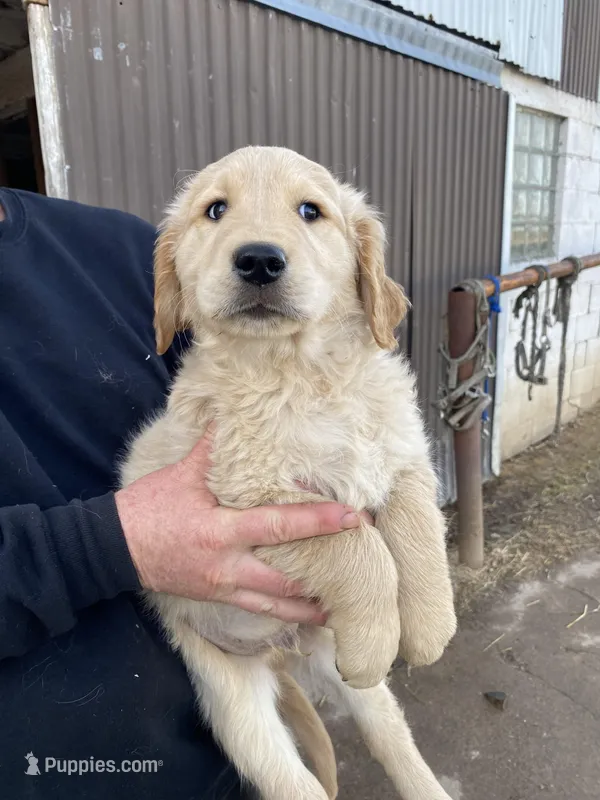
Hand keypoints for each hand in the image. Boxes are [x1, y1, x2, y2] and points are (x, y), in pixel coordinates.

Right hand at [115, 429, 362, 624]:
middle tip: (368, 564)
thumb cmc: (149, 508)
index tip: (353, 516)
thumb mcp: (181, 475)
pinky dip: (289, 614)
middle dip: (330, 572)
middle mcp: (229, 566)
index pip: (279, 526)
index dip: (318, 521)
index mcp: (221, 531)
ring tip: (351, 605)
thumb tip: (232, 414)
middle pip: (289, 575)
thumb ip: (214, 448)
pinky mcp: (221, 599)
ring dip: (315, 606)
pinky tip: (313, 616)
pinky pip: (262, 611)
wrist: (116, 550)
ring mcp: (226, 588)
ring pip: (279, 604)